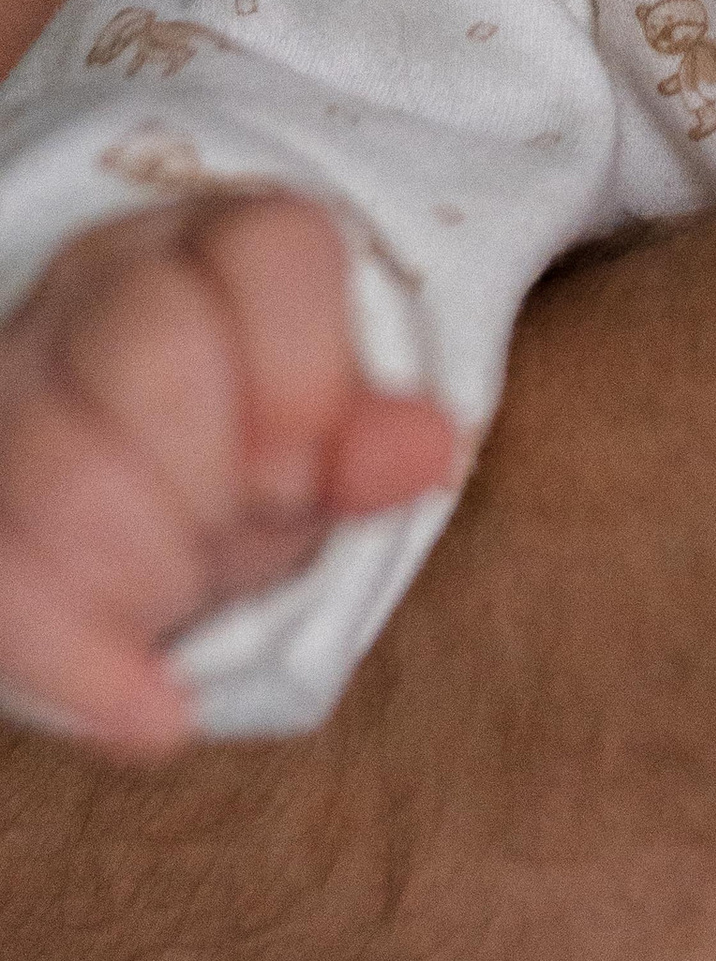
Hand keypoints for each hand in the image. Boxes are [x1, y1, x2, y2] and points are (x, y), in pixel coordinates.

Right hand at [0, 189, 458, 758]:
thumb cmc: (239, 456)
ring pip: (56, 461)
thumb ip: (364, 440)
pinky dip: (82, 662)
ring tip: (182, 597)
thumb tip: (429, 450)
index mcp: (217, 247)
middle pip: (152, 345)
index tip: (304, 470)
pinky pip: (5, 581)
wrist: (125, 504)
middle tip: (245, 524)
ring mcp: (15, 376)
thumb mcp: (314, 444)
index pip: (271, 247)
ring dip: (148, 567)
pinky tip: (154, 713)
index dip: (305, 374)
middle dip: (217, 472)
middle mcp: (102, 287)